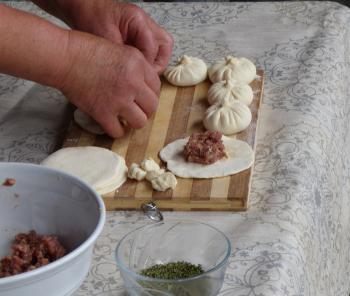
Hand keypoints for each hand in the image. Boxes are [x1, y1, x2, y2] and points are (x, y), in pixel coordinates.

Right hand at [57, 31, 160, 137]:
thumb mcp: (119, 50)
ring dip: (134, 122)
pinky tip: (112, 125)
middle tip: (136, 109)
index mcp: (138, 64)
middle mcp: (133, 83)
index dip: (150, 93)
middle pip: (152, 106)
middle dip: (145, 109)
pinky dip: (116, 131)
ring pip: (140, 122)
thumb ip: (134, 67)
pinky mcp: (103, 113)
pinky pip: (118, 132)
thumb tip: (143, 85)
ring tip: (126, 118)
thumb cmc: (86, 50)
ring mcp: (119, 99)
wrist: (64, 58)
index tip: (142, 97)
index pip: (157, 87)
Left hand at [58, 0, 172, 72]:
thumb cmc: (91, 18)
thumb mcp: (104, 39)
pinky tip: (137, 66)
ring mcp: (145, 28)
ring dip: (156, 62)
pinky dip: (149, 60)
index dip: (146, 64)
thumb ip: (121, 56)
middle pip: (165, 45)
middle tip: (145, 75)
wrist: (84, 8)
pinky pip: (153, 49)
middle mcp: (145, 22)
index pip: (152, 47)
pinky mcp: (141, 34)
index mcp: (137, 20)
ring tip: (143, 72)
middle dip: (157, 64)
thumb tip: (134, 73)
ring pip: (162, 48)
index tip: (137, 75)